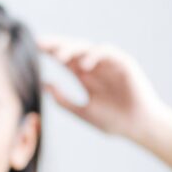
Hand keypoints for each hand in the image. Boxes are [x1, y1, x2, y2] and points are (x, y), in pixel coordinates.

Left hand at [40, 37, 171, 144]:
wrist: (139, 128)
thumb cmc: (114, 121)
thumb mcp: (82, 111)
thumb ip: (63, 100)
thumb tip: (43, 86)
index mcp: (85, 76)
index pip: (64, 59)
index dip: (49, 53)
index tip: (32, 50)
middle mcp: (96, 67)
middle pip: (72, 49)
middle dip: (56, 45)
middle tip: (39, 43)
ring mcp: (109, 64)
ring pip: (87, 47)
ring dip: (72, 49)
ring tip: (58, 57)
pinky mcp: (124, 63)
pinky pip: (107, 52)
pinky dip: (94, 55)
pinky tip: (83, 64)